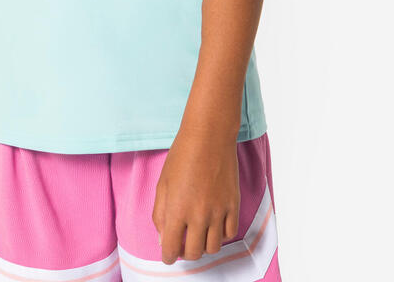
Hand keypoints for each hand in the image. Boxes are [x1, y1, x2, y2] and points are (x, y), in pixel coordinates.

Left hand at [152, 126, 240, 263]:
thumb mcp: (163, 183)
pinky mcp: (233, 205)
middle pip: (194, 253)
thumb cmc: (182, 155)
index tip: (168, 254)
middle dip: (185, 253)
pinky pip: (230, 233)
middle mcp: (199, 215)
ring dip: (203, 245)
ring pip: (213, 248)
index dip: (168, 256)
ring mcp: (218, 211)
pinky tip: (213, 223)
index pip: (171, 249)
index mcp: (177, 210)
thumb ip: (160, 214)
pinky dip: (221, 234)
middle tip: (182, 242)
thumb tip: (164, 239)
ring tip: (198, 233)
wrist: (209, 136)